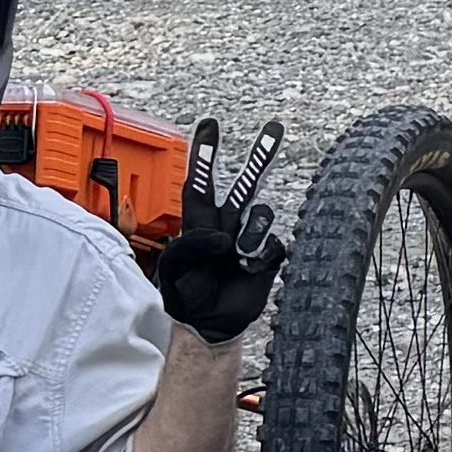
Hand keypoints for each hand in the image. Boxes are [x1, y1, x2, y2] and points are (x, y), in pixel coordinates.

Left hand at [151, 124, 287, 344]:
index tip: (210, 126)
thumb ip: (192, 249)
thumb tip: (222, 236)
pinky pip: (273, 243)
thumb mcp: (176, 273)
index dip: (204, 155)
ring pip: (261, 214)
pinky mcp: (266, 256)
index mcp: (199, 223)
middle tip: (275, 128)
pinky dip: (263, 254)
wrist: (210, 325)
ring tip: (241, 256)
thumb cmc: (187, 297)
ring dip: (252, 231)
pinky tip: (250, 268)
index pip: (201, 182)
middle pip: (245, 183)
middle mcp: (226, 225)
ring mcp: (248, 239)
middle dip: (259, 156)